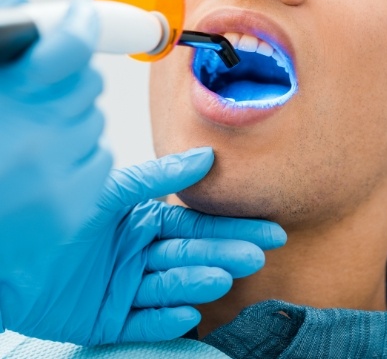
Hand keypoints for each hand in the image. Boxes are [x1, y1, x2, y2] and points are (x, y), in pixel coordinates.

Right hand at [0, 0, 111, 278]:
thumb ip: (0, 45)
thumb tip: (23, 2)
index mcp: (5, 100)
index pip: (67, 49)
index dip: (79, 26)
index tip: (83, 17)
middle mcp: (31, 137)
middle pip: (90, 84)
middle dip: (73, 81)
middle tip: (47, 92)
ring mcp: (53, 177)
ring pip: (96, 123)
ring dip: (75, 122)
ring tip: (36, 139)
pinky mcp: (71, 209)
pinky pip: (102, 161)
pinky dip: (83, 158)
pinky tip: (47, 167)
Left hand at [0, 147, 286, 343]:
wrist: (10, 250)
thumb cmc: (62, 210)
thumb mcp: (113, 190)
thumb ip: (158, 177)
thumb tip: (206, 157)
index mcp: (145, 223)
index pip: (198, 226)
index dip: (233, 227)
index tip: (269, 230)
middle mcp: (141, 255)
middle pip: (191, 254)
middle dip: (225, 253)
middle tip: (257, 253)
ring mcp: (126, 288)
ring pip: (170, 286)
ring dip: (197, 281)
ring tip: (223, 276)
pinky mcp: (107, 320)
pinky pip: (141, 321)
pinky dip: (164, 319)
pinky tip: (187, 313)